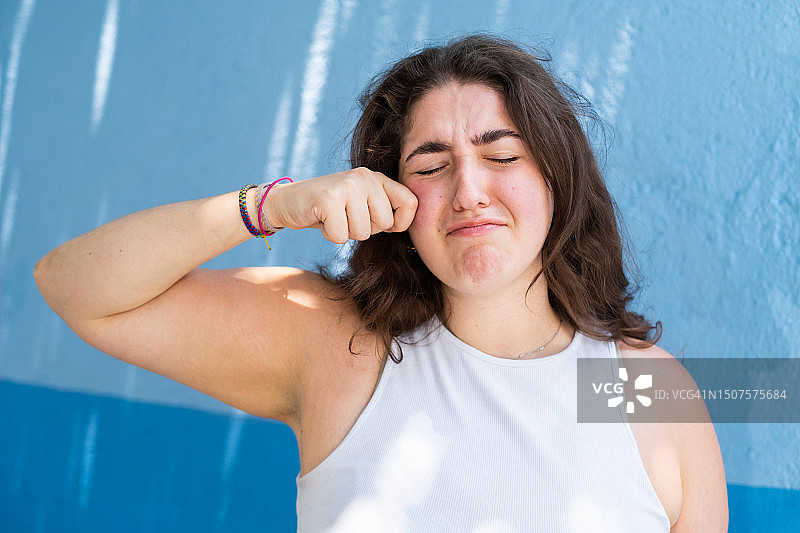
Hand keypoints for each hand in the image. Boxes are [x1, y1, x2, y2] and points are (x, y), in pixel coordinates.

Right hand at [264, 168, 417, 243]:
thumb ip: (383, 209)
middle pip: (384, 223)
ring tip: (333, 217)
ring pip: (362, 232)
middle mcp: (364, 177)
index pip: (410, 203)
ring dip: (345, 232)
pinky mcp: (328, 198)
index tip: (385, 226)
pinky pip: (341, 236)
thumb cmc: (330, 209)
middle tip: (346, 216)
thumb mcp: (361, 203)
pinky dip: (330, 235)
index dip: (401, 223)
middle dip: (365, 229)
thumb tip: (404, 227)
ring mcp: (346, 186)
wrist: (288, 201)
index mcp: (376, 178)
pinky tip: (322, 220)